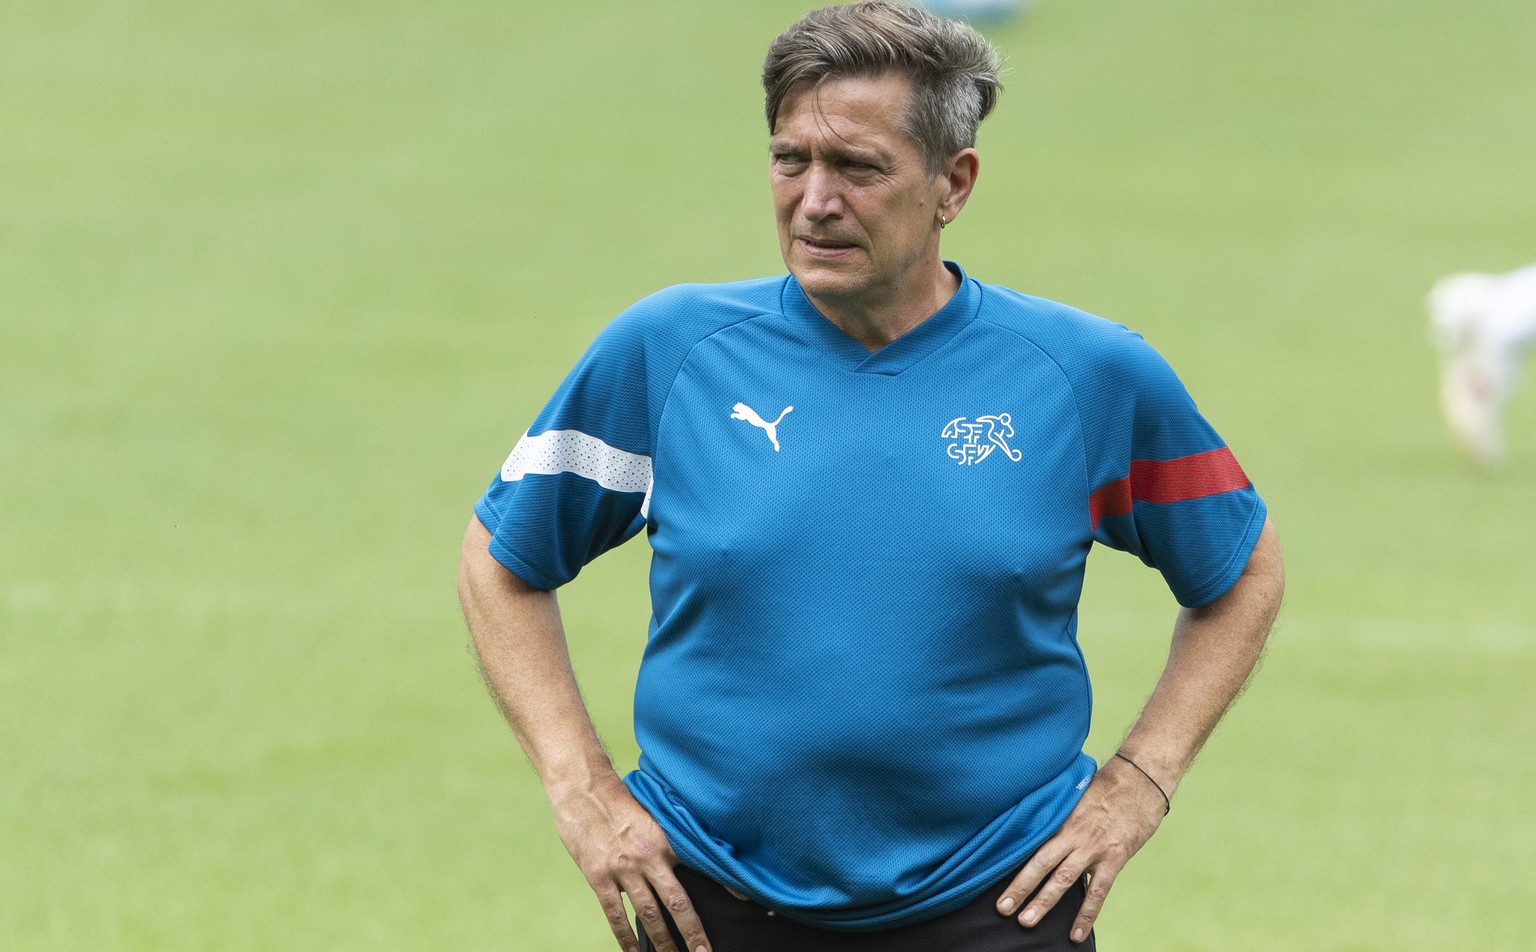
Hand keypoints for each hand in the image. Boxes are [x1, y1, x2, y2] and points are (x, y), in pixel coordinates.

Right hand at [550, 773, 710, 951]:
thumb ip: (670, 837)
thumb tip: (689, 854)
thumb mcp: (654, 813)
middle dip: (693, 931)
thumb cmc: (620, 799)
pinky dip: (625, 937)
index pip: (702, 864)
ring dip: (664, 941)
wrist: (583, 790)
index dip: (724, 882)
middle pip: (677, 902)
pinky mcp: (600, 877)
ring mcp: (624, 869)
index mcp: (666, 839)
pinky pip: (615, 914)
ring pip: (649, 914)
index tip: (744, 899)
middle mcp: (649, 857)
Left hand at [995, 757, 1167, 943]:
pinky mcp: (1115, 857)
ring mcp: (1094, 847)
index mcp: (1060, 817)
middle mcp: (1073, 833)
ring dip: (1044, 902)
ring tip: (1026, 922)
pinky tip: (1075, 933)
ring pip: (1063, 879)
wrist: (1142, 778)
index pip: (1030, 842)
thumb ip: (1059, 811)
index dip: (1011, 860)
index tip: (992, 874)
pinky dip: (1086, 915)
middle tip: (1001, 908)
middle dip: (1019, 887)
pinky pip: (1097, 892)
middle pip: (1040, 863)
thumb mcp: (1076, 792)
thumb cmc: (1108, 784)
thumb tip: (1040, 822)